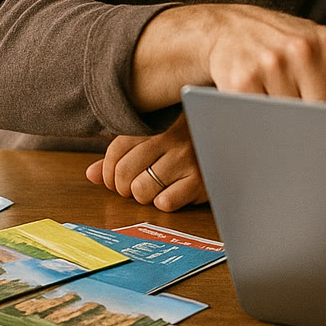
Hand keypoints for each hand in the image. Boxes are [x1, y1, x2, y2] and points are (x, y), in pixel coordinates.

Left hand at [84, 114, 207, 211]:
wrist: (234, 137)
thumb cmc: (190, 140)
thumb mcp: (157, 137)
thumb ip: (123, 154)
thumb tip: (91, 175)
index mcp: (158, 123)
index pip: (116, 150)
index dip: (108, 171)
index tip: (115, 179)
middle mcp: (171, 138)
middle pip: (125, 172)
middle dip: (123, 187)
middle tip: (133, 187)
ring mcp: (187, 158)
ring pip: (142, 190)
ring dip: (144, 196)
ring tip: (155, 189)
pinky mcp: (201, 180)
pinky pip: (165, 202)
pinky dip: (165, 203)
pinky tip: (174, 192)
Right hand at [132, 3, 325, 110]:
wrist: (225, 27)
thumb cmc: (282, 44)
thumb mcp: (320, 48)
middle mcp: (304, 49)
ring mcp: (272, 64)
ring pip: (294, 121)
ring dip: (291, 128)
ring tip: (283, 116)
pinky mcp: (242, 82)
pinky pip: (263, 121)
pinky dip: (265, 127)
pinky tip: (261, 115)